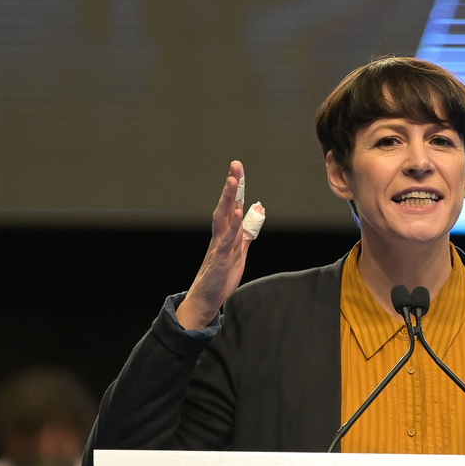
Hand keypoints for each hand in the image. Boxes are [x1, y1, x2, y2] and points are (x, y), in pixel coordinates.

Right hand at [177, 161, 252, 329]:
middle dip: (231, 186)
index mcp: (226, 233)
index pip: (232, 206)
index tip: (238, 169)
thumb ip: (247, 230)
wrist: (206, 298)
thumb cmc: (221, 275)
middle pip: (226, 206)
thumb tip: (258, 209)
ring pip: (224, 218)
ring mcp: (219, 246)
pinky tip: (236, 212)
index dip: (236, 188)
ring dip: (228, 199)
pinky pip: (227, 240)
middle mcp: (220, 236)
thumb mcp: (240, 249)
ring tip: (233, 181)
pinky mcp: (221, 259)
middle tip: (235, 166)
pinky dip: (232, 226)